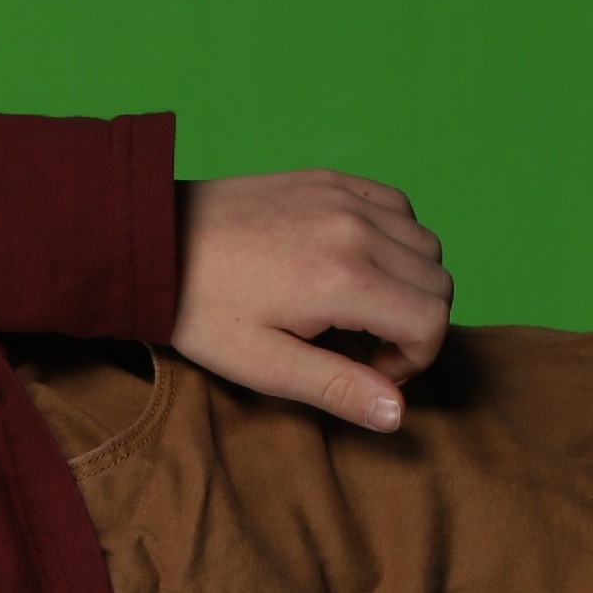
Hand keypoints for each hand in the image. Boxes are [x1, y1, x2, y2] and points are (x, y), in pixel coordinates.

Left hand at [170, 171, 453, 431]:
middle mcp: (355, 229)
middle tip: (365, 346)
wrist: (153, 243)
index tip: (372, 369)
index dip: (416, 358)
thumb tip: (397, 413)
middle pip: (439, 280)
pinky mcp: (330, 179)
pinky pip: (398, 206)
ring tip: (360, 307)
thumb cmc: (202, 310)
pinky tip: (356, 263)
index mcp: (343, 278)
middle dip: (418, 323)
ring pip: (425, 243)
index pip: (432, 319)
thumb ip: (337, 388)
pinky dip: (395, 237)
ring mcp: (344, 197)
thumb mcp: (263, 365)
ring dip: (410, 281)